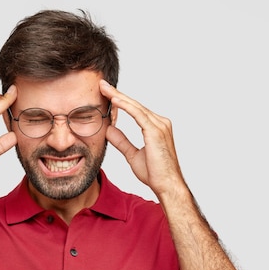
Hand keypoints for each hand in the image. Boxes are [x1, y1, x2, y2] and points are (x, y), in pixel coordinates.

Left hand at [100, 80, 187, 199]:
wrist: (167, 185)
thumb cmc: (155, 174)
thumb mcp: (133, 155)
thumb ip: (122, 141)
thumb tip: (109, 130)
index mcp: (156, 127)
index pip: (135, 110)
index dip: (120, 101)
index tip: (106, 93)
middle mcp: (160, 123)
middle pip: (135, 105)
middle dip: (117, 94)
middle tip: (102, 84)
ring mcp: (160, 125)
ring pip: (136, 107)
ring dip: (119, 97)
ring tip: (104, 88)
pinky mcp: (156, 131)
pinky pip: (138, 114)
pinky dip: (126, 106)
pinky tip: (115, 100)